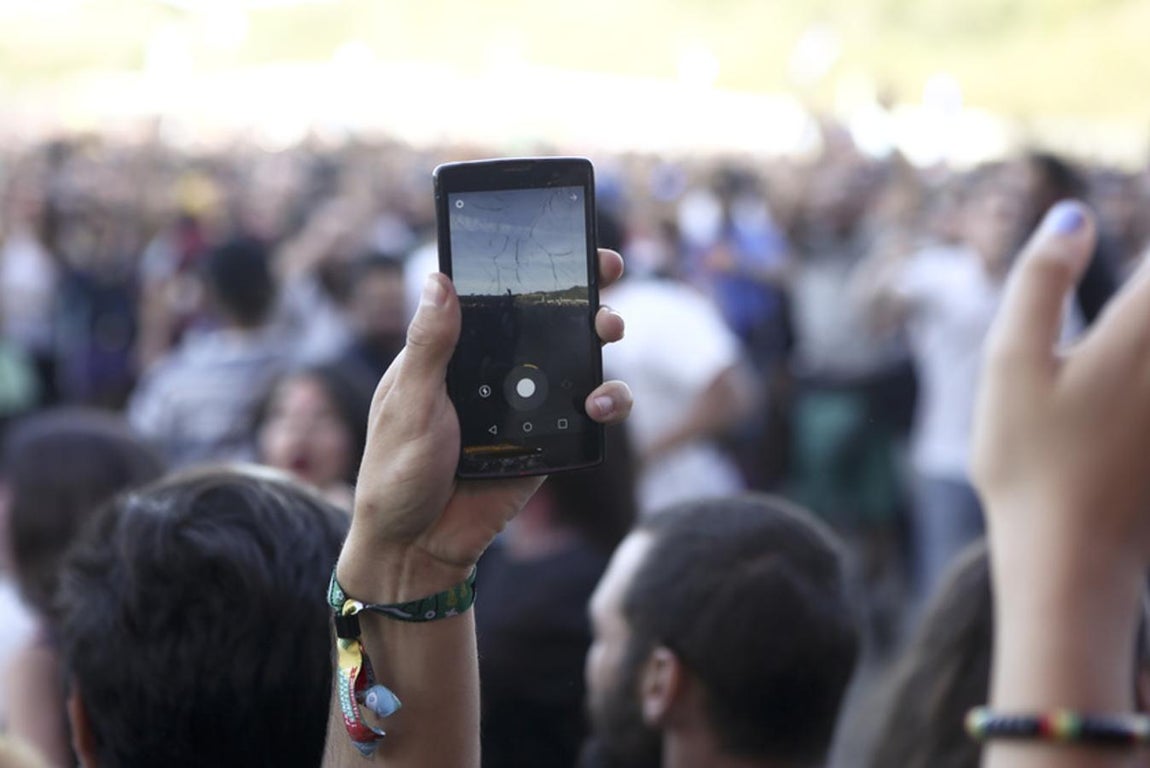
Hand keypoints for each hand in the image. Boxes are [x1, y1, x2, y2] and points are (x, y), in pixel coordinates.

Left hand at [339, 249, 630, 599]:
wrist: (417, 547)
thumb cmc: (396, 471)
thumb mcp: (408, 403)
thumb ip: (430, 345)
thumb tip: (438, 277)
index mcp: (453, 349)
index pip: (495, 294)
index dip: (528, 264)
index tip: (560, 236)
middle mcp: (494, 369)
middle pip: (548, 317)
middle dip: (584, 288)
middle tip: (608, 267)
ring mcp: (525, 404)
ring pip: (577, 358)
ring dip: (602, 337)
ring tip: (609, 330)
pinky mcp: (548, 441)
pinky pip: (588, 412)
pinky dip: (607, 402)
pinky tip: (601, 403)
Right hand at [973, 201, 1149, 572]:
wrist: (1073, 559)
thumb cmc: (1030, 462)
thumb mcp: (1010, 365)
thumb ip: (1039, 283)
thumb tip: (1072, 216)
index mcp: (1140, 332)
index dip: (1143, 239)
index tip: (1106, 222)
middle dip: (1142, 288)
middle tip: (1124, 288)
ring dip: (1140, 318)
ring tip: (1123, 319)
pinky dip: (1138, 359)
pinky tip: (1122, 367)